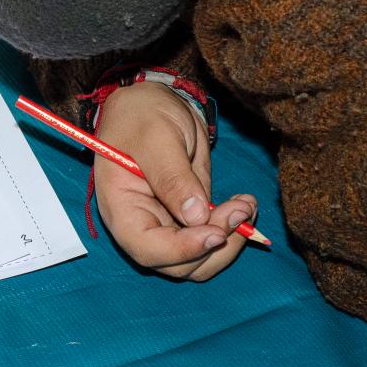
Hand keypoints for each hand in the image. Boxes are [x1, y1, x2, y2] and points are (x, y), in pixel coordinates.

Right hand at [94, 82, 256, 280]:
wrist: (151, 102)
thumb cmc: (142, 114)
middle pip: (176, 264)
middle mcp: (141, 223)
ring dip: (229, 240)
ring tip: (245, 206)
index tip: (216, 232)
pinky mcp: (189, 217)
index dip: (182, 250)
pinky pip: (211, 240)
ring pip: (198, 260)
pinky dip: (232, 229)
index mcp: (121, 208)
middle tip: (239, 210)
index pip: (147, 248)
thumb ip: (173, 178)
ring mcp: (166, 223)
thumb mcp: (157, 138)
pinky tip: (243, 204)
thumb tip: (196, 217)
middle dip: (212, 243)